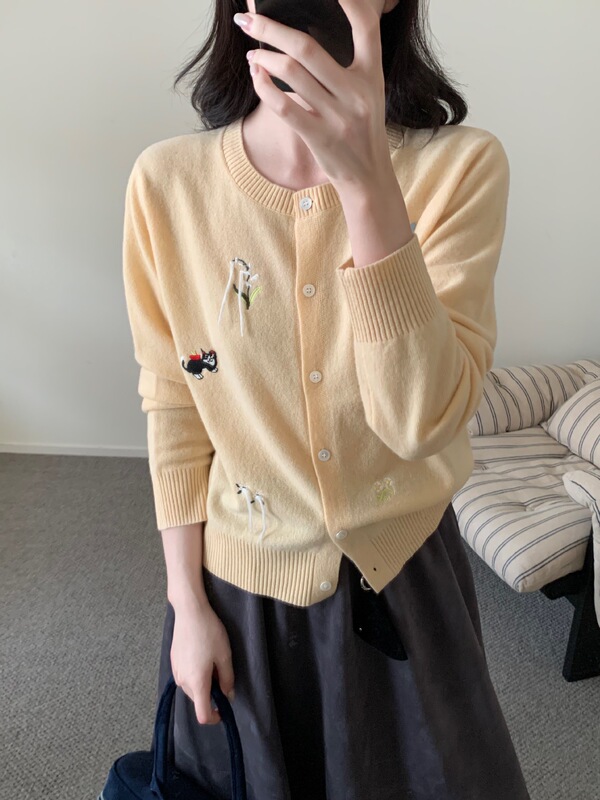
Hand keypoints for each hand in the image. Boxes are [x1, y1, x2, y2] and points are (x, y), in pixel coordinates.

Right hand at [170, 599, 234, 725]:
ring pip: (192, 689)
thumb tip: (228, 696)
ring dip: (203, 683)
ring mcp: (176, 672)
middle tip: (221, 673)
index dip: (215, 717)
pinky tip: (202, 655)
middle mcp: (183, 681)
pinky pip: (186, 677)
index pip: (202, 714)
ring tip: (212, 660)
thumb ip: (227, 679)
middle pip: (197, 700)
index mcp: (196, 682)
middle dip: (211, 694)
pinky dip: (195, 675)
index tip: (223, 710)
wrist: (189, 612)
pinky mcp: (173, 663)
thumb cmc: (209, 632)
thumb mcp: (225, 655)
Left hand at [236, 0, 394, 191]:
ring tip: (252, 54)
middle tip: (247, 20)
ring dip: (262, 58)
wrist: (368, 177)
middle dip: (269, 28)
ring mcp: (338, 117)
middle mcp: (357, 93)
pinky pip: (283, 107)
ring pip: (290, 73)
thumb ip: (352, 62)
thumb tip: (314, 31)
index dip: (347, 0)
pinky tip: (256, 77)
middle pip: (307, 46)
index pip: (365, 24)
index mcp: (373, 74)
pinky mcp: (320, 138)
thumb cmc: (362, 129)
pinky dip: (263, 87)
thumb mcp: (370, 91)